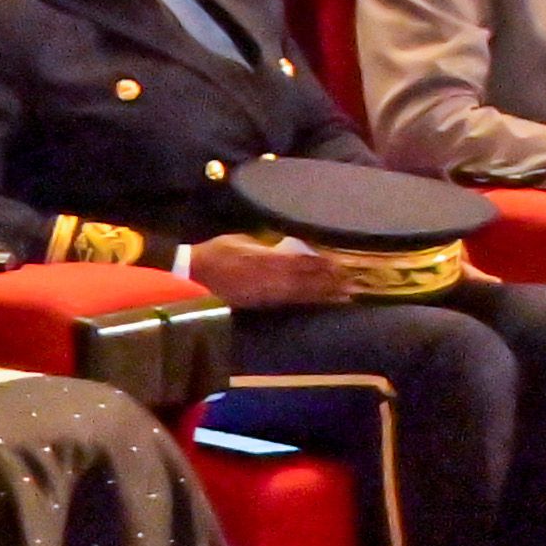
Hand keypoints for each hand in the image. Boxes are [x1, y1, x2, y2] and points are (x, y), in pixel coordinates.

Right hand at [197, 230, 367, 307]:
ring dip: (325, 294)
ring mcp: (268, 293)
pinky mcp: (262, 304)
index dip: (324, 263)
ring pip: (303, 293)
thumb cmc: (213, 254)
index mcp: (267, 258)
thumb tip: (281, 245)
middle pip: (309, 279)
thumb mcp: (239, 241)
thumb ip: (263, 244)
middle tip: (354, 282)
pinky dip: (308, 301)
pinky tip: (319, 302)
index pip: (303, 261)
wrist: (191, 277)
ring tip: (345, 295)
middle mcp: (272, 277)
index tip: (342, 263)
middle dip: (331, 281)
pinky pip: (291, 302)